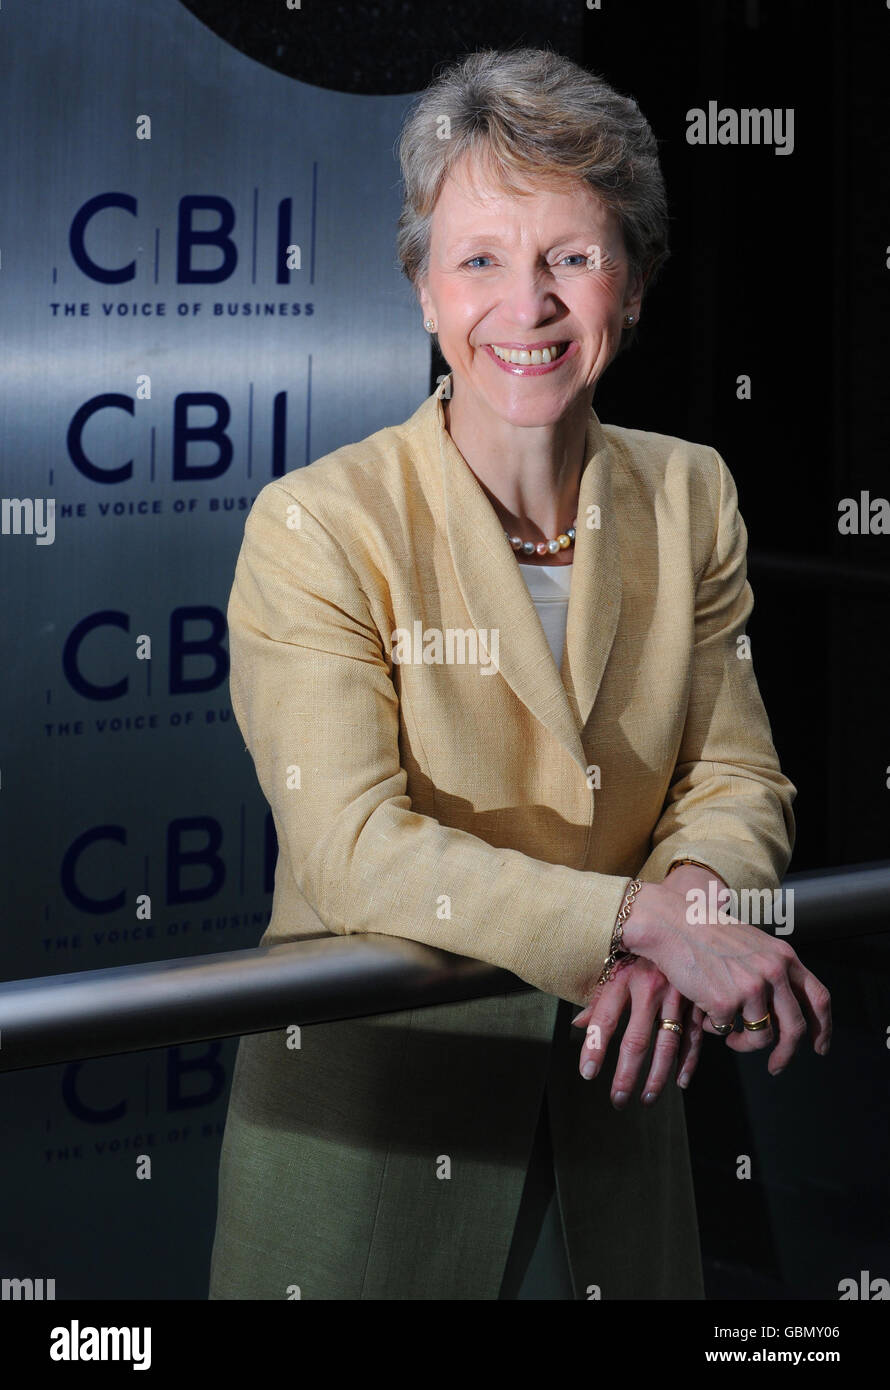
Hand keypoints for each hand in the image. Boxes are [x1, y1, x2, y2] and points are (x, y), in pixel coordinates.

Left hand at [570, 955, 705, 1105]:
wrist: (681, 921)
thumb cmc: (642, 950)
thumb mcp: (616, 967)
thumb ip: (599, 999)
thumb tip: (578, 1024)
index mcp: (625, 978)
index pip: (605, 1020)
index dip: (594, 1048)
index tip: (587, 1073)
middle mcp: (650, 988)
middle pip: (636, 1040)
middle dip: (626, 1074)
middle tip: (618, 1099)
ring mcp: (677, 996)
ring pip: (667, 1044)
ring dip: (657, 1076)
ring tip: (647, 1098)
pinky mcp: (698, 1000)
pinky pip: (693, 1037)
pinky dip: (689, 1062)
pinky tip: (680, 1080)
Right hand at [621, 877, 831, 1074]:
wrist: (672, 924)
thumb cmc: (706, 934)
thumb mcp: (753, 945)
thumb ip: (773, 970)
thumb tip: (785, 1007)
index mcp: (784, 956)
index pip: (818, 997)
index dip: (823, 1027)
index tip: (819, 1046)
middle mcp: (774, 971)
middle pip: (796, 1027)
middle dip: (787, 1053)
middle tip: (776, 1066)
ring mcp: (751, 987)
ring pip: (762, 1036)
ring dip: (745, 1043)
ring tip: (730, 1036)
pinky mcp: (726, 1001)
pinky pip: (727, 1031)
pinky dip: (717, 1028)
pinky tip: (706, 1013)